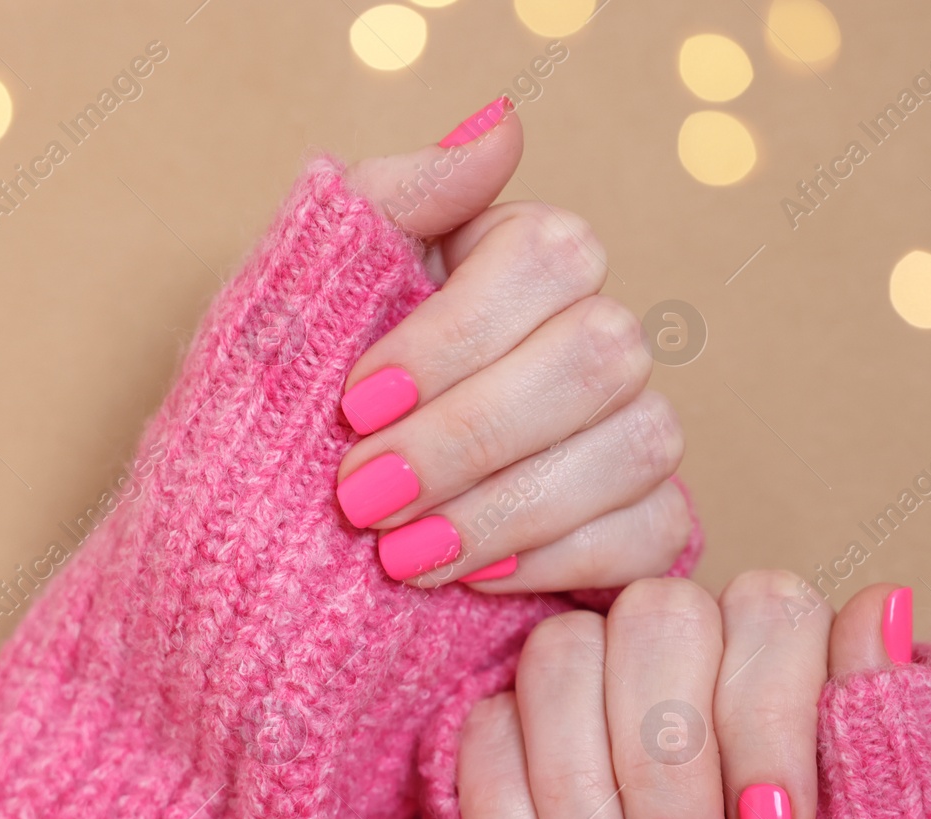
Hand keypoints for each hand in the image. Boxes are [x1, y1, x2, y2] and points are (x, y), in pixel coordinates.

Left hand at [339, 99, 689, 589]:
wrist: (281, 539)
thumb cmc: (297, 407)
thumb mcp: (309, 293)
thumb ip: (395, 199)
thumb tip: (501, 127)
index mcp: (525, 259)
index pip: (551, 256)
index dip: (452, 335)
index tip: (354, 402)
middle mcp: (597, 334)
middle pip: (597, 354)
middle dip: (466, 437)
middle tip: (362, 499)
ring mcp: (633, 429)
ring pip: (634, 446)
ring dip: (503, 509)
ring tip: (400, 554)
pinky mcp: (645, 522)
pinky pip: (649, 535)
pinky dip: (553, 562)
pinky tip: (470, 579)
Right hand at [456, 575, 915, 818]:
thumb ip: (896, 747)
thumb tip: (888, 601)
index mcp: (783, 685)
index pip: (769, 609)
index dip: (767, 713)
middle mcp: (683, 671)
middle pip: (658, 615)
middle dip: (668, 763)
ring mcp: (584, 700)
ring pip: (562, 657)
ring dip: (584, 794)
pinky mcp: (496, 746)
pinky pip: (480, 730)